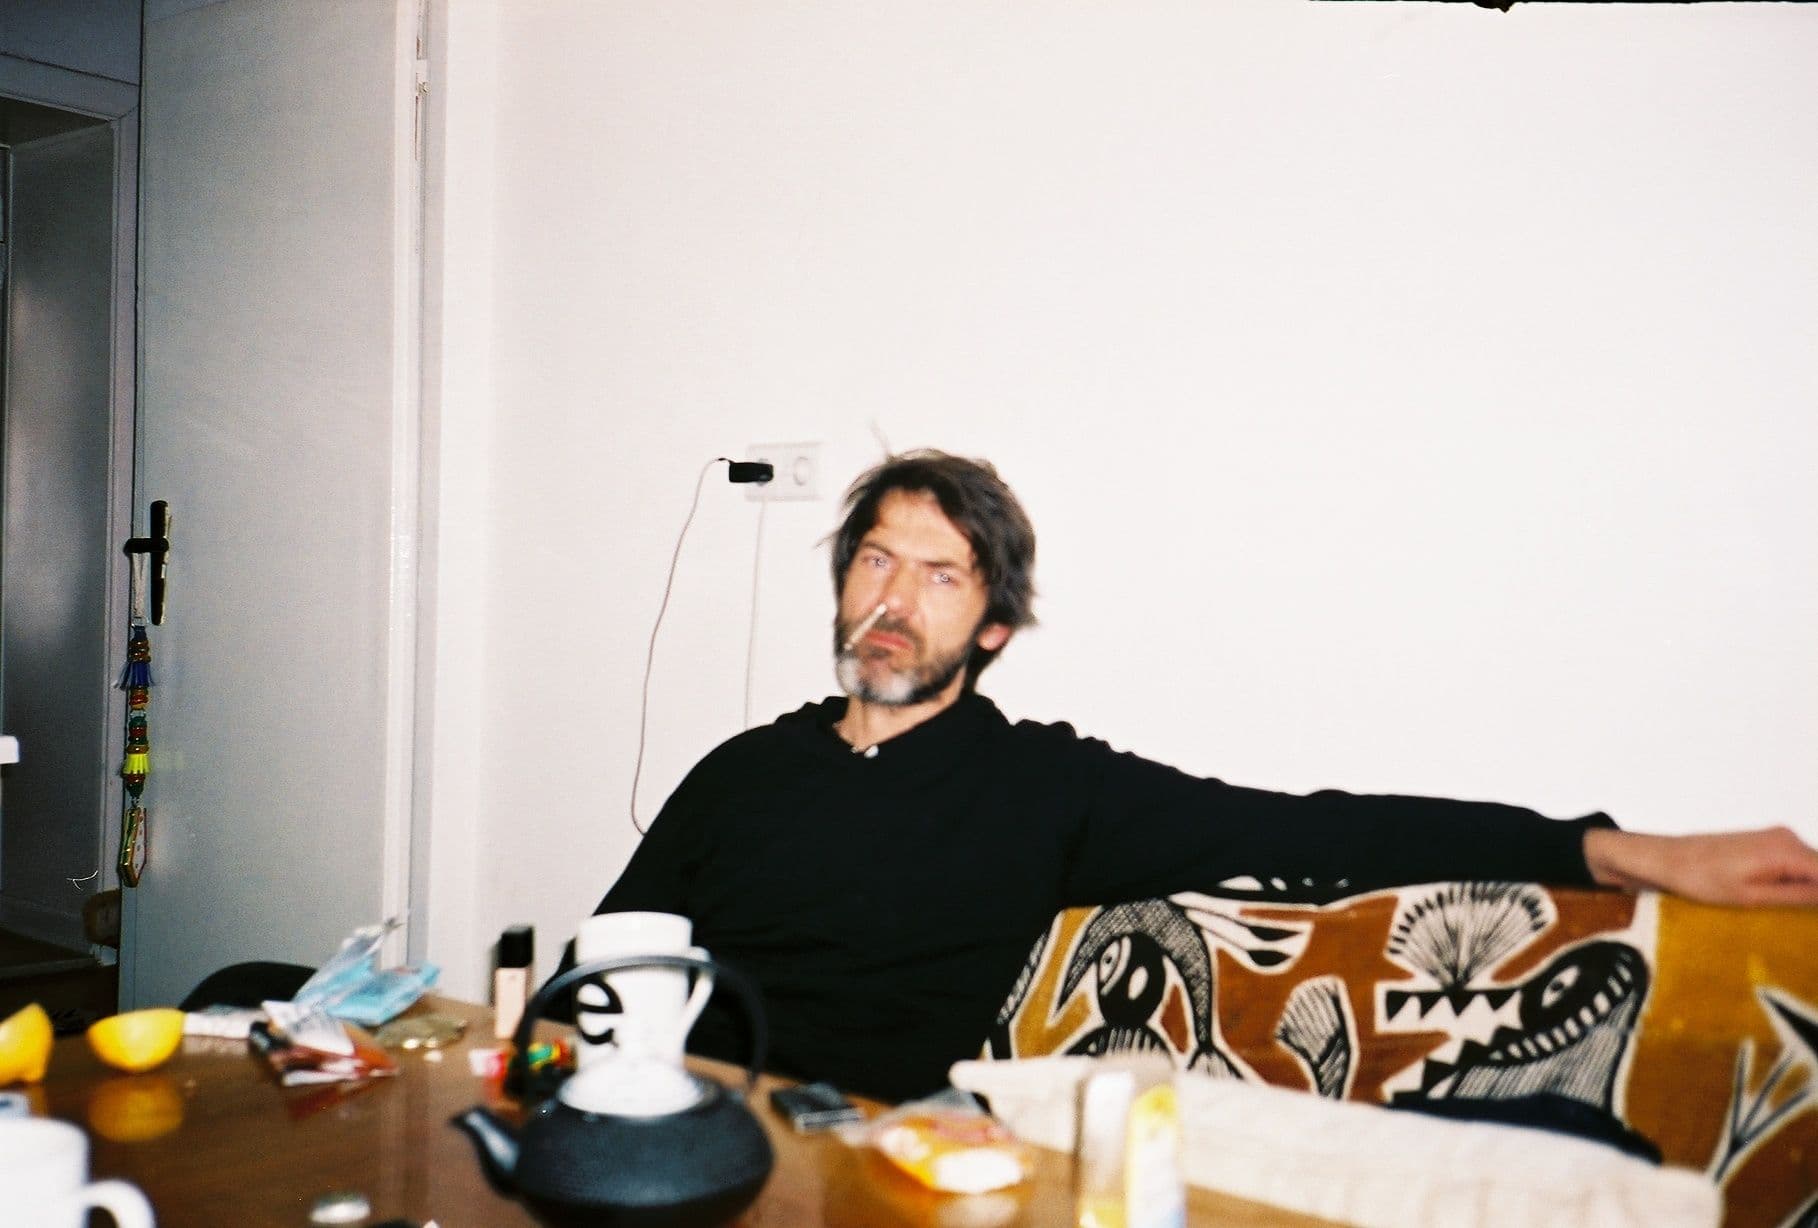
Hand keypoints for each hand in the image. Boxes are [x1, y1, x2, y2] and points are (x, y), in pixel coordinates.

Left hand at [1584, 825, 1817, 907]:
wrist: (1666, 858)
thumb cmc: (1701, 879)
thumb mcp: (1754, 897)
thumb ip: (1800, 896)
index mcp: (1786, 851)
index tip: (1810, 921)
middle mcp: (1787, 838)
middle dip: (1817, 896)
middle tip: (1799, 922)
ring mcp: (1778, 838)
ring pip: (1812, 868)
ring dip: (1809, 890)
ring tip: (1785, 911)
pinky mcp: (1768, 843)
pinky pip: (1796, 864)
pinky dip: (1796, 882)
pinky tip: (1780, 899)